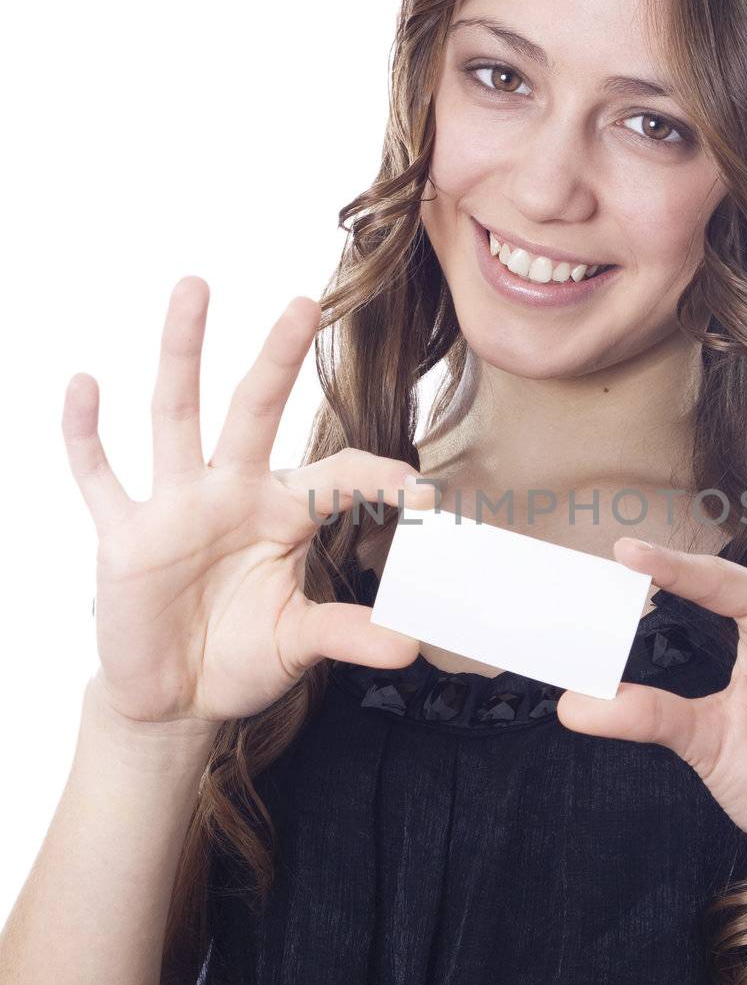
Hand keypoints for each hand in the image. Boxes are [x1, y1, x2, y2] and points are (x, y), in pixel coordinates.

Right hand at [63, 277, 433, 730]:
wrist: (172, 698)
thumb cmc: (239, 656)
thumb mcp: (297, 643)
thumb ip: (348, 635)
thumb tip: (410, 647)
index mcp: (282, 514)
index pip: (338, 476)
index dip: (380, 479)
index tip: (426, 495)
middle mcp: (230, 494)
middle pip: (255, 411)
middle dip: (278, 358)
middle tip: (306, 302)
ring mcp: (174, 508)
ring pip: (176, 416)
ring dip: (182, 354)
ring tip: (194, 287)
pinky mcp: (124, 536)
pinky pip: (99, 477)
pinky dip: (84, 434)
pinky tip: (83, 384)